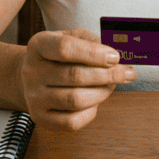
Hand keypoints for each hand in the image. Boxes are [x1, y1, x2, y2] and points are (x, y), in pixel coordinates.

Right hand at [20, 28, 136, 130]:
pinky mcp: (41, 118)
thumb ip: (92, 41)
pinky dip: (90, 112)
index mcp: (38, 45)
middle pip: (74, 75)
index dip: (94, 53)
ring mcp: (34, 97)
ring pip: (76, 100)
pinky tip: (94, 101)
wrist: (34, 77)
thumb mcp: (72, 37)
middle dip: (108, 75)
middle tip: (126, 73)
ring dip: (102, 92)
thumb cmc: (60, 56)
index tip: (115, 57)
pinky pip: (71, 122)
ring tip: (111, 85)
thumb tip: (114, 55)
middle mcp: (32, 71)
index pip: (65, 48)